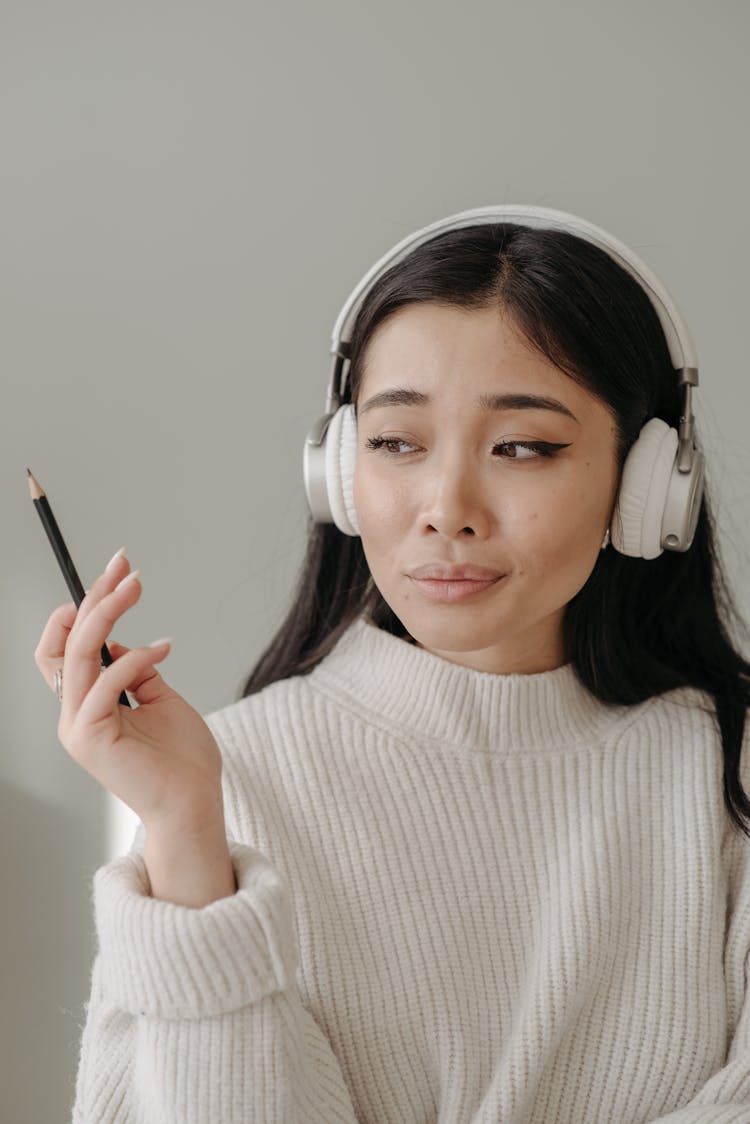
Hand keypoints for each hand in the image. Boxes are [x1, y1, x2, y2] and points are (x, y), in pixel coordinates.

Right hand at [34, 551, 235, 904]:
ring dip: (106, 611)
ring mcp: (78, 727)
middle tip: (124, 565)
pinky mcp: (90, 739)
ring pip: (78, 654)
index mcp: (86, 706)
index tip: (115, 574)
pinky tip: (164, 647)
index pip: (62, 648)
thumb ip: (138, 672)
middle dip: (95, 596)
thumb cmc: (182, 760)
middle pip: (66, 642)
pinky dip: (134, 657)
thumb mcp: (161, 700)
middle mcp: (74, 714)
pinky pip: (104, 683)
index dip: (82, 608)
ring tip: (136, 585)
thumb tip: (122, 641)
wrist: (194, 804)